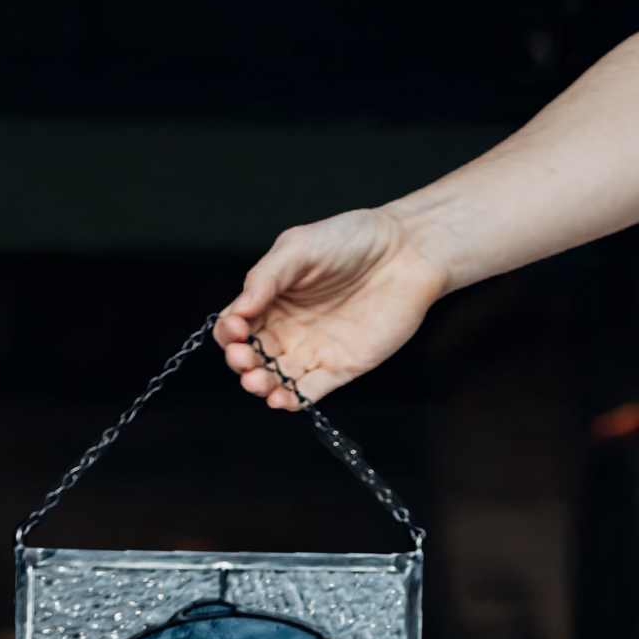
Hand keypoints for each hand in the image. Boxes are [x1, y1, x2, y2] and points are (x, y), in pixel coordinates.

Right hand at [214, 206, 452, 407]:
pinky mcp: (338, 368)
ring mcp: (311, 351)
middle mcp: (286, 329)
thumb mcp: (300, 246)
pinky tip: (282, 398)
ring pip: (274, 379)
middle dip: (241, 362)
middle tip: (245, 357)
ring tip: (258, 380)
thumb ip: (266, 275)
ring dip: (260, 385)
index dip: (229, 333)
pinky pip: (308, 392)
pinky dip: (292, 400)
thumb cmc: (354, 239)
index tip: (237, 329)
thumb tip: (238, 309)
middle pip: (250, 357)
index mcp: (271, 301)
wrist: (408, 251)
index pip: (236, 327)